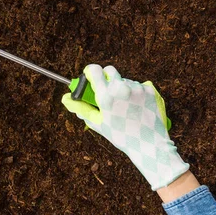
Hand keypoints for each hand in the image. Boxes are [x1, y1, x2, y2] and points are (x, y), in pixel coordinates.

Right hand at [62, 64, 188, 189]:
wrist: (149, 144)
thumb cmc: (121, 136)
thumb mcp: (98, 123)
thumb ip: (81, 108)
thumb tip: (65, 99)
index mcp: (106, 96)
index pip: (94, 70)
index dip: (90, 72)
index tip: (90, 76)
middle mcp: (122, 88)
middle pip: (110, 70)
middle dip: (106, 77)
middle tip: (107, 92)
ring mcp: (137, 88)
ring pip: (125, 80)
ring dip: (122, 88)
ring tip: (126, 106)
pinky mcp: (150, 90)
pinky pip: (139, 85)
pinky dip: (136, 93)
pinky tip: (138, 107)